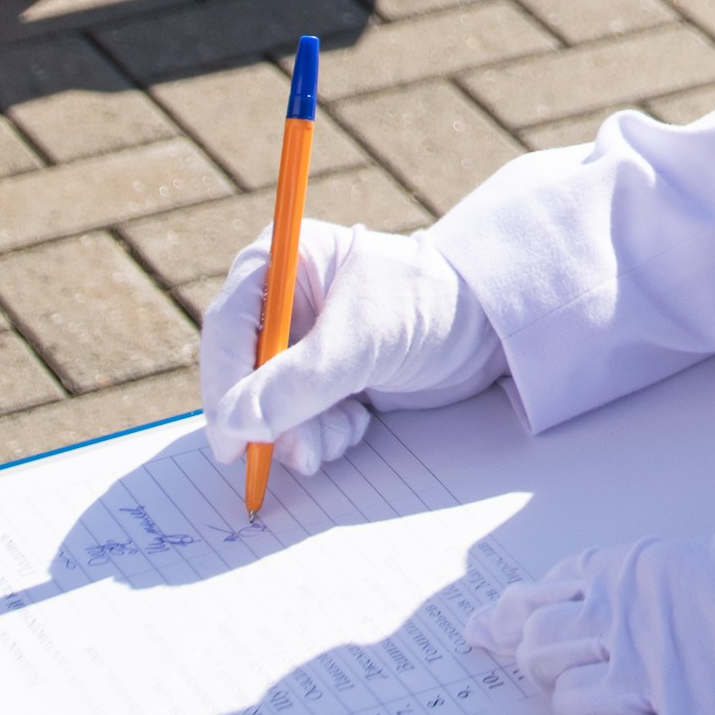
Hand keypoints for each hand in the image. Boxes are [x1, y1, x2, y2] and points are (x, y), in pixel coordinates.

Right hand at [198, 220, 501, 476]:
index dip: (222, 384)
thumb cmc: (430, 304)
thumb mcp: (363, 338)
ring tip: (342, 436)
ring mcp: (302, 343)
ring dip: (300, 434)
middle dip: (270, 418)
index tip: (229, 439)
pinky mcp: (324, 380)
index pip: (228, 326)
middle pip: (241, 373)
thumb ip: (298, 381)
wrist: (492, 328)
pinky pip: (299, 422)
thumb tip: (235, 423)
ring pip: (269, 406)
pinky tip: (357, 425)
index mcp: (281, 261)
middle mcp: (283, 301)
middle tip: (295, 453)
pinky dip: (322, 435)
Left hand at [469, 525, 714, 714]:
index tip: (487, 632)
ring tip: (637, 703)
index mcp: (630, 572)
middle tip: (588, 672)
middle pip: (541, 654)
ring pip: (571, 708)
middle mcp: (627, 624)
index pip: (538, 599)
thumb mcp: (700, 556)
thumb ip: (632, 581)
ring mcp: (650, 685)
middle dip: (551, 668)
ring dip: (593, 712)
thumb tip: (566, 600)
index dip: (509, 621)